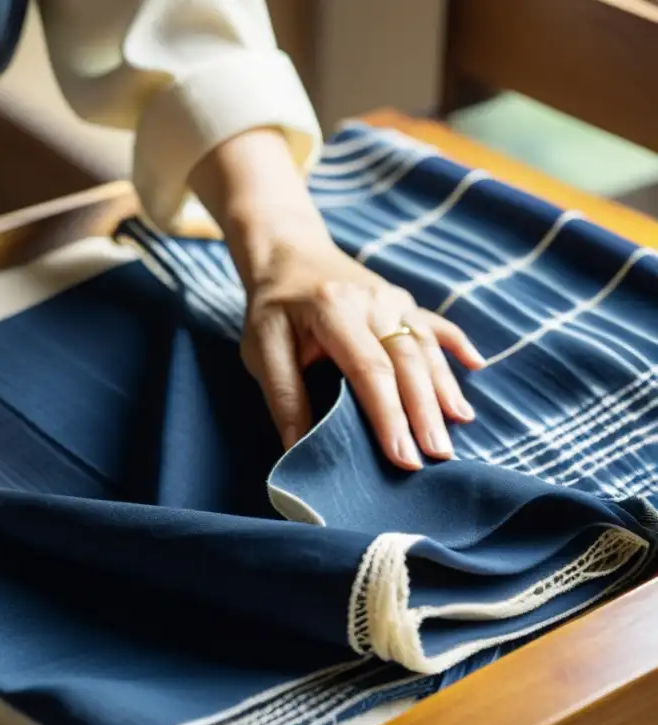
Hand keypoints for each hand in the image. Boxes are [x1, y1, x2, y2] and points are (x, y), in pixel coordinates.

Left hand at [237, 214, 484, 468]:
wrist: (287, 252)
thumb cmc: (272, 308)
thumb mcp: (262, 348)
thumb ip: (283, 395)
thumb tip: (298, 448)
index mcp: (334, 312)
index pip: (370, 370)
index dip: (389, 416)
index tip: (403, 457)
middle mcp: (371, 301)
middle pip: (407, 361)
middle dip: (425, 412)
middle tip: (439, 454)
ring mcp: (391, 298)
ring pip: (425, 346)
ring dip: (444, 387)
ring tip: (460, 424)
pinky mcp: (402, 299)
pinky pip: (434, 324)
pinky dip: (455, 345)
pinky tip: (477, 365)